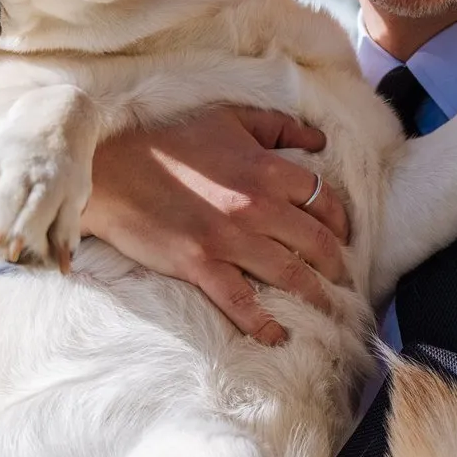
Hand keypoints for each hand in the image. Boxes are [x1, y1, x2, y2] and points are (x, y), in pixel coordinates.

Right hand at [81, 106, 349, 344]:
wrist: (111, 172)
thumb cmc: (170, 144)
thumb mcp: (228, 119)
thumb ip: (276, 126)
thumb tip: (318, 138)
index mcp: (266, 168)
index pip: (323, 199)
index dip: (340, 221)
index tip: (344, 237)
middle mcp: (256, 205)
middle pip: (316, 241)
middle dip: (337, 264)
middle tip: (345, 279)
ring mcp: (230, 238)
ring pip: (290, 274)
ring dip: (316, 295)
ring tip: (328, 309)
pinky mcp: (201, 264)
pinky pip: (242, 301)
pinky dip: (263, 324)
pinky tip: (278, 337)